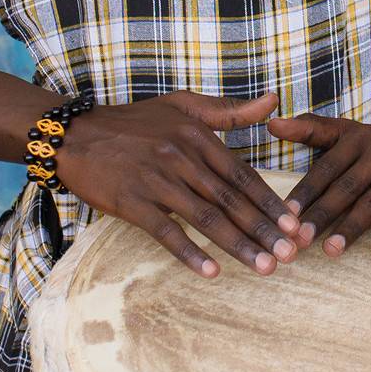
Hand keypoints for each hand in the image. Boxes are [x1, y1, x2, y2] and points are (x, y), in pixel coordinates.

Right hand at [52, 89, 304, 279]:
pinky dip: (190, 252)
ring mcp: (156, 181)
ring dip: (238, 245)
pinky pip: (166, 232)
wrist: (75, 134)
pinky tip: (211, 271)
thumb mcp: (183, 106)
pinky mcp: (132, 202)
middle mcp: (181, 159)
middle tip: (291, 255)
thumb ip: (229, 111)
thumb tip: (275, 100)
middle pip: (231, 200)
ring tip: (264, 267)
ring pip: (206, 218)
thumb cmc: (133, 122)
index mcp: (198, 137)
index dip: (271, 202)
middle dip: (264, 230)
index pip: (243, 175)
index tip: (295, 225)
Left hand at [266, 108, 370, 258]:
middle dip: (321, 214)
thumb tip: (270, 125)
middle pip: (345, 187)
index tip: (282, 213)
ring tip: (329, 251)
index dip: (305, 190)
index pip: (326, 166)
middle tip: (297, 239)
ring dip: (350, 229)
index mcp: (358, 139)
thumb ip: (312, 129)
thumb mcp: (354, 132)